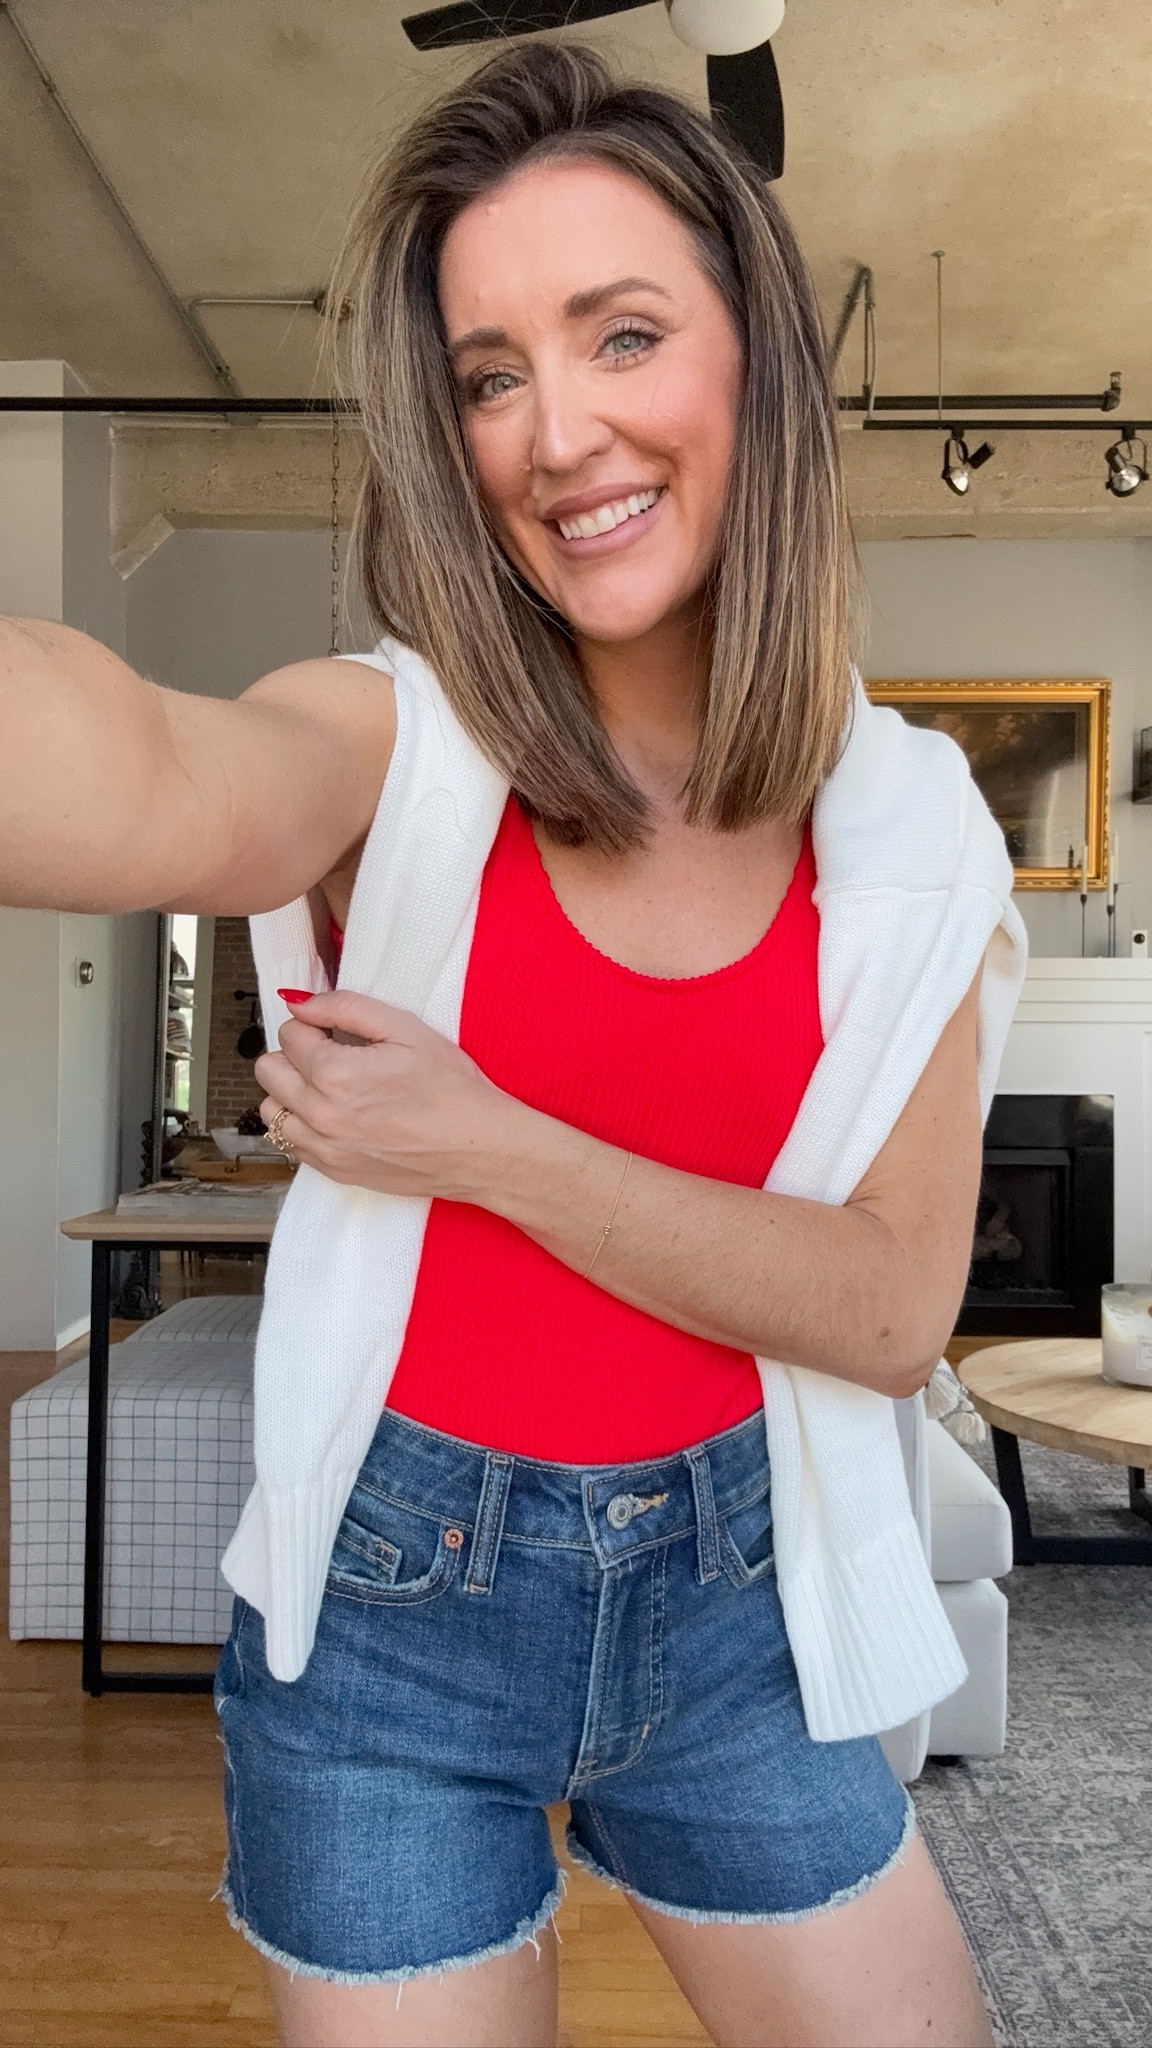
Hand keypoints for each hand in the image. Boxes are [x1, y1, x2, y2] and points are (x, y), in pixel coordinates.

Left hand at [253, 989, 521, 1200]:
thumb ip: (345, 1007)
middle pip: (267, 1070)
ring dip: (292, 1091)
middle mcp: (321, 1114)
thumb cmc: (452, 1090)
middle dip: (294, 1054)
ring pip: (271, 1109)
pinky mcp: (333, 1170)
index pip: (288, 1033)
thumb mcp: (406, 1028)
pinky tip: (336, 1114)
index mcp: (335, 1073)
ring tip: (330, 1086)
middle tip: (330, 1053)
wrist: (477, 1148)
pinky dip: (303, 1123)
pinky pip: (289, 1142)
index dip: (314, 1024)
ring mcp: (324, 1147)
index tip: (337, 1030)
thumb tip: (301, 1004)